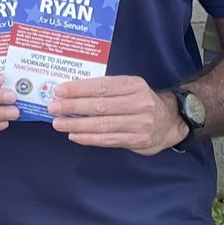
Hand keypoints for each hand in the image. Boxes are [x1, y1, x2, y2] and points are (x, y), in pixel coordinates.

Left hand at [48, 76, 183, 154]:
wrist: (170, 121)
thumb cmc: (141, 102)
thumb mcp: (130, 88)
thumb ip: (106, 89)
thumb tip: (71, 93)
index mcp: (134, 85)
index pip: (102, 86)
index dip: (78, 89)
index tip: (59, 91)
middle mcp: (139, 103)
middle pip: (100, 105)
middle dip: (73, 107)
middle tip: (53, 107)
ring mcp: (139, 123)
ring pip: (102, 124)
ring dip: (77, 124)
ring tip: (58, 123)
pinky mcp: (137, 140)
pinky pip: (108, 139)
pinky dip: (89, 138)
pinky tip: (74, 136)